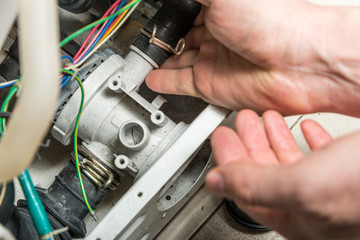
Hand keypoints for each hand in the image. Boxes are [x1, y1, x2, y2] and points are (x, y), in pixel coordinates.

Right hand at [146, 0, 359, 116]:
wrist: (298, 64)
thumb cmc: (272, 23)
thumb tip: (173, 2)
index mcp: (221, 10)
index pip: (188, 12)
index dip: (171, 14)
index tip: (155, 17)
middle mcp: (217, 35)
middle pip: (181, 37)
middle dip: (163, 40)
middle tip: (146, 40)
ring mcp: (214, 62)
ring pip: (178, 61)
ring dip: (159, 62)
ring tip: (140, 61)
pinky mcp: (211, 86)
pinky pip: (180, 83)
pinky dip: (165, 82)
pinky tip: (151, 79)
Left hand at [206, 109, 359, 239]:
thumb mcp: (304, 186)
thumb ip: (256, 186)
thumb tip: (215, 183)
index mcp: (297, 217)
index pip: (246, 191)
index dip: (228, 163)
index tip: (220, 138)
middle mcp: (313, 207)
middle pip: (266, 174)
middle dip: (249, 144)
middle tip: (239, 124)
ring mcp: (332, 189)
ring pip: (291, 162)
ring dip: (274, 138)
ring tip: (264, 119)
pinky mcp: (351, 171)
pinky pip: (321, 154)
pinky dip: (308, 139)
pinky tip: (305, 128)